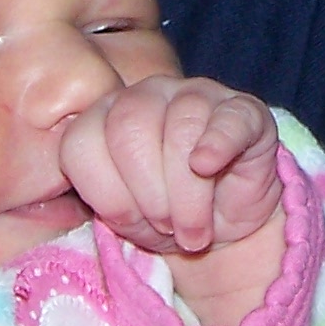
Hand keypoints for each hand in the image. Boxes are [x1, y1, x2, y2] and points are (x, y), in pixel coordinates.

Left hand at [60, 75, 282, 257]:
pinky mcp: (244, 110)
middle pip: (128, 130)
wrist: (224, 224)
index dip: (104, 194)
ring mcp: (196, 94)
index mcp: (104, 116)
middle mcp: (145, 95)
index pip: (80, 142)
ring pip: (179, 130)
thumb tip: (117, 204)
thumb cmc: (165, 214)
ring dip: (186, 195)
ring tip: (195, 230)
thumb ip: (109, 202)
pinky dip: (217, 145)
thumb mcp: (127, 218)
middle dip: (147, 195)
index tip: (129, 222)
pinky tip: (208, 167)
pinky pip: (227, 120)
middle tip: (167, 229)